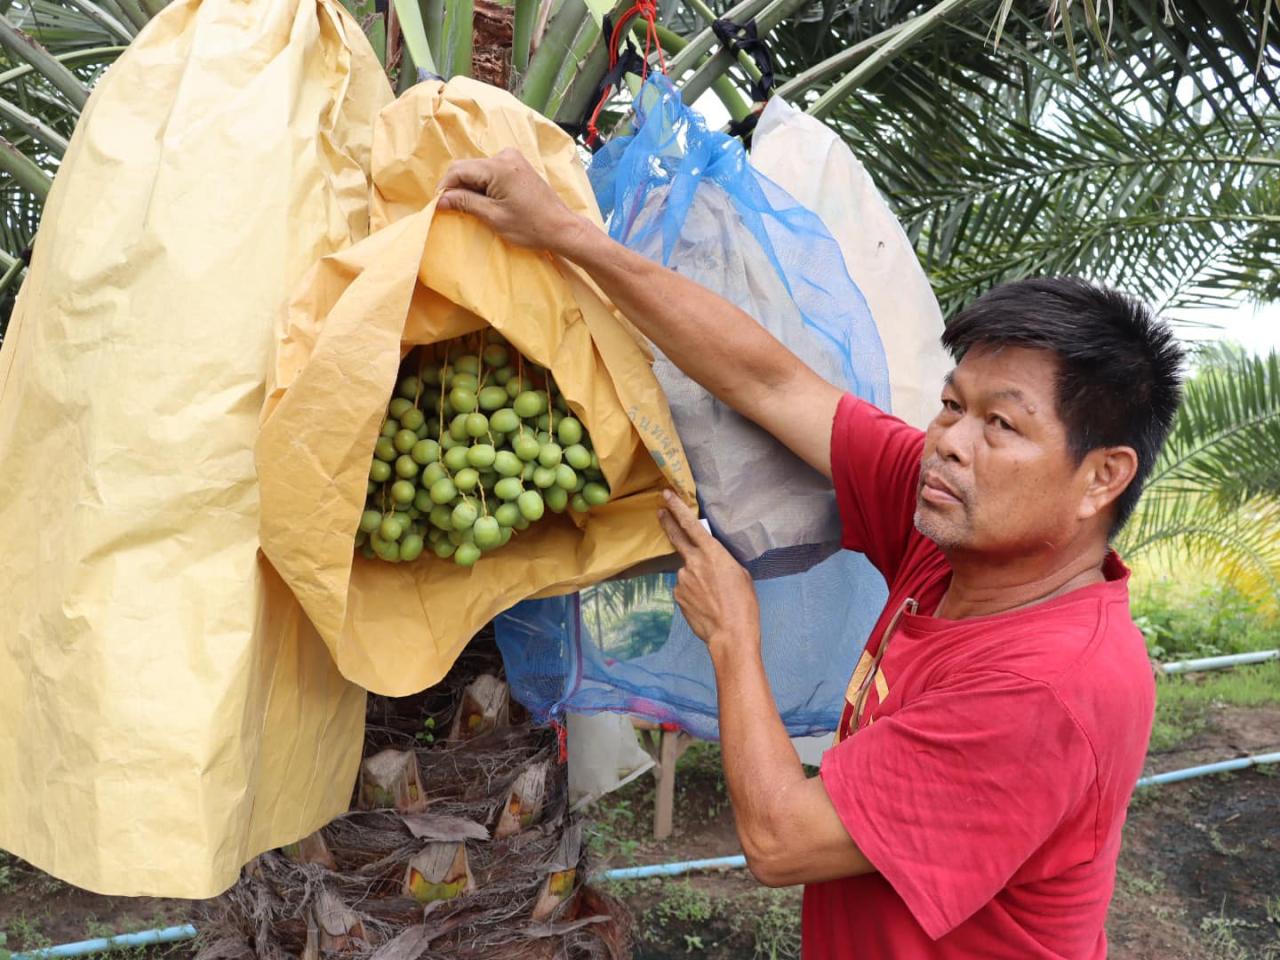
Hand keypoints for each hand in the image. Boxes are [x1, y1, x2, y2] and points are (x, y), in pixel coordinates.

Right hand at [437, 148, 586, 252]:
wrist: (561, 227)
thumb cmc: (530, 227)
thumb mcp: (494, 216)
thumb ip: (465, 203)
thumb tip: (439, 200)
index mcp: (499, 166)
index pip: (459, 169)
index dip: (445, 187)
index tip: (438, 205)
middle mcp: (505, 155)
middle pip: (468, 167)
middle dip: (457, 187)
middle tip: (453, 209)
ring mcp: (513, 158)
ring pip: (478, 169)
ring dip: (471, 186)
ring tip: (473, 208)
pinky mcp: (518, 165)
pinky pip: (491, 170)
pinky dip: (483, 184)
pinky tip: (487, 201)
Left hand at [658, 491, 759, 659]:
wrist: (730, 634)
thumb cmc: (743, 604)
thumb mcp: (740, 574)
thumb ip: (721, 562)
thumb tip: (711, 563)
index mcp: (712, 553)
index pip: (690, 524)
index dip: (677, 508)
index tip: (666, 495)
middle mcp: (692, 563)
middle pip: (676, 537)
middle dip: (667, 522)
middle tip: (660, 511)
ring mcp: (682, 580)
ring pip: (687, 571)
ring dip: (695, 577)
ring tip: (713, 595)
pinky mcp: (677, 595)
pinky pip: (685, 588)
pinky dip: (693, 592)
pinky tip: (706, 604)